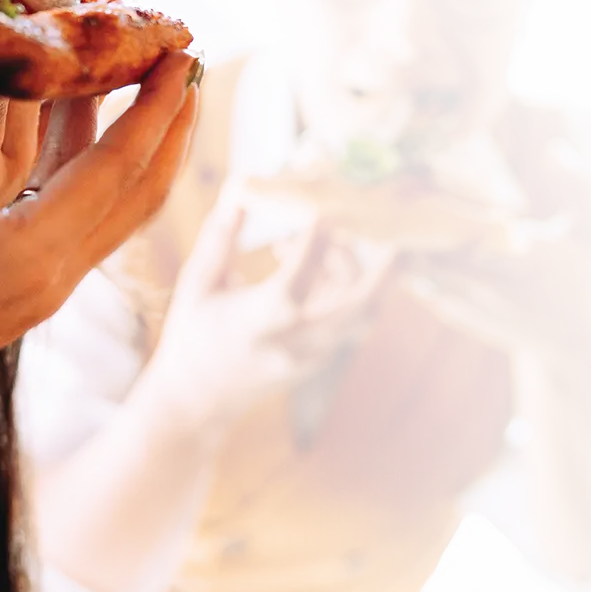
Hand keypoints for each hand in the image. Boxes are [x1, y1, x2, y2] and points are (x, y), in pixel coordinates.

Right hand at [0, 40, 202, 473]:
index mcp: (19, 260)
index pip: (114, 167)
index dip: (153, 100)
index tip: (183, 38)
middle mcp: (47, 277)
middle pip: (139, 187)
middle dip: (168, 114)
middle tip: (184, 40)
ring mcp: (39, 291)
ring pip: (118, 207)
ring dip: (141, 141)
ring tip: (149, 73)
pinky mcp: (20, 294)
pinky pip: (85, 218)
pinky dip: (100, 167)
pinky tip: (79, 124)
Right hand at [141, 189, 402, 443]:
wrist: (197, 401)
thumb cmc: (191, 335)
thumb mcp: (198, 283)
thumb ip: (221, 237)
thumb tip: (239, 191)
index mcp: (260, 320)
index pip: (299, 274)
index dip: (318, 238)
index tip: (327, 205)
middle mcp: (294, 341)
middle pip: (360, 306)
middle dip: (386, 271)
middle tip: (399, 236)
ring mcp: (312, 355)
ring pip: (362, 314)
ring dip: (360, 275)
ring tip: (329, 246)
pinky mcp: (319, 359)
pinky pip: (348, 321)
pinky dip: (345, 290)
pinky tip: (319, 268)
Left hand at [405, 137, 590, 370]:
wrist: (568, 342)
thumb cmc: (581, 277)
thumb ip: (580, 187)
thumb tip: (554, 148)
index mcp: (529, 257)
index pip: (474, 226)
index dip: (449, 203)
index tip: (435, 176)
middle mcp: (495, 285)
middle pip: (436, 246)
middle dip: (420, 218)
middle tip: (409, 188)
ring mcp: (470, 303)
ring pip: (418, 266)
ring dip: (410, 239)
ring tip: (407, 210)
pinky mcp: (453, 314)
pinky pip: (416, 283)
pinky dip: (409, 260)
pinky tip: (414, 237)